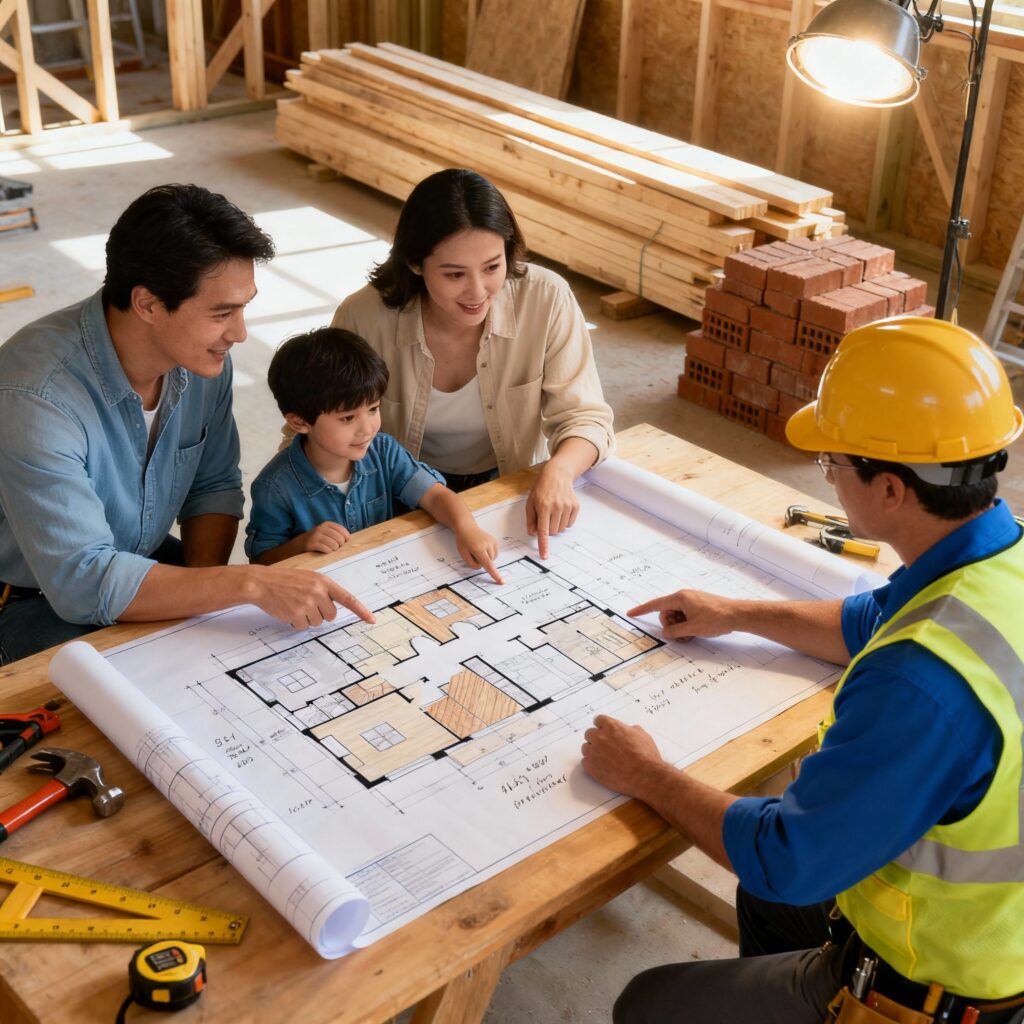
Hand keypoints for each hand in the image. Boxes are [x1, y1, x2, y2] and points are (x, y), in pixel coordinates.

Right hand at [248, 566, 374, 627]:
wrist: (262, 582)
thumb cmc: (285, 580)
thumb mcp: (308, 578)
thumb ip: (323, 590)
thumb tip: (332, 609)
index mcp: (323, 581)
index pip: (348, 598)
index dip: (361, 610)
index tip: (371, 620)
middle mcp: (318, 592)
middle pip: (331, 615)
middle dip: (321, 614)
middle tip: (307, 605)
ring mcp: (307, 603)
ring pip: (318, 622)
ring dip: (308, 618)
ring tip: (295, 605)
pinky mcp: (296, 614)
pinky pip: (304, 627)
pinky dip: (297, 623)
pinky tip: (289, 611)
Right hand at [300, 521, 350, 554]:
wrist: (297, 545)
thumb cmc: (316, 540)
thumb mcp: (325, 533)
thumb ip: (336, 534)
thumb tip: (349, 540)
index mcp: (326, 524)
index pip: (342, 531)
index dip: (346, 538)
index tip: (344, 543)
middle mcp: (321, 528)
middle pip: (339, 538)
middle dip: (340, 545)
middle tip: (335, 548)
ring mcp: (315, 536)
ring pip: (334, 545)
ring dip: (334, 550)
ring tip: (330, 550)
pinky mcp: (311, 544)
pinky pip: (326, 550)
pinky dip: (328, 552)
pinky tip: (325, 552)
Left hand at [455, 525, 503, 583]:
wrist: (467, 528)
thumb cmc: (464, 542)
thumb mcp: (463, 555)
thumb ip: (472, 564)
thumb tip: (483, 566)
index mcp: (478, 549)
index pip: (487, 564)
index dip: (494, 574)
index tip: (501, 581)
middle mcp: (487, 545)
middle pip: (489, 562)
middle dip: (482, 561)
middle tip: (474, 553)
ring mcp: (492, 542)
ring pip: (493, 558)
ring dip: (487, 558)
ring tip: (479, 549)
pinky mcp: (495, 541)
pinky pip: (495, 554)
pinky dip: (490, 554)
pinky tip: (484, 548)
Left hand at [525, 462, 578, 558]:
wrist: (557, 475)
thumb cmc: (541, 489)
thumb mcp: (530, 502)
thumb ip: (531, 519)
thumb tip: (533, 533)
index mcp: (543, 506)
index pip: (543, 530)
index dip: (544, 545)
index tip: (545, 555)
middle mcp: (556, 507)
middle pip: (553, 531)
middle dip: (548, 529)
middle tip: (546, 517)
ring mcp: (567, 506)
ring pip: (561, 529)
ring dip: (556, 525)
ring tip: (553, 512)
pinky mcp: (575, 506)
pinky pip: (569, 524)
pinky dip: (564, 521)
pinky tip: (561, 510)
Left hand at [581, 715, 665, 796]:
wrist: (644, 776)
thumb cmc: (645, 756)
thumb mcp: (642, 735)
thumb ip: (631, 729)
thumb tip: (629, 730)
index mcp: (612, 727)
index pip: (598, 720)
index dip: (602, 726)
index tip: (604, 731)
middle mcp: (600, 737)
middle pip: (589, 733)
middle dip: (596, 739)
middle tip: (605, 747)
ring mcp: (594, 751)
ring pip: (586, 747)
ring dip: (592, 751)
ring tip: (604, 759)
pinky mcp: (590, 766)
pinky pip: (584, 761)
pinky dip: (591, 764)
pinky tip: (601, 767)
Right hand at [627, 589, 737, 640]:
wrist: (738, 615)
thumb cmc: (716, 619)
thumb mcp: (692, 628)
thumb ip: (675, 631)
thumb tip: (666, 633)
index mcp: (680, 598)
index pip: (656, 604)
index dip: (642, 610)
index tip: (631, 613)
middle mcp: (684, 597)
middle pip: (666, 613)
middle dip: (671, 626)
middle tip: (683, 636)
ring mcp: (692, 601)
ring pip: (676, 617)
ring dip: (680, 628)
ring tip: (692, 635)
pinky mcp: (698, 606)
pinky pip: (685, 616)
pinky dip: (687, 625)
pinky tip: (696, 632)